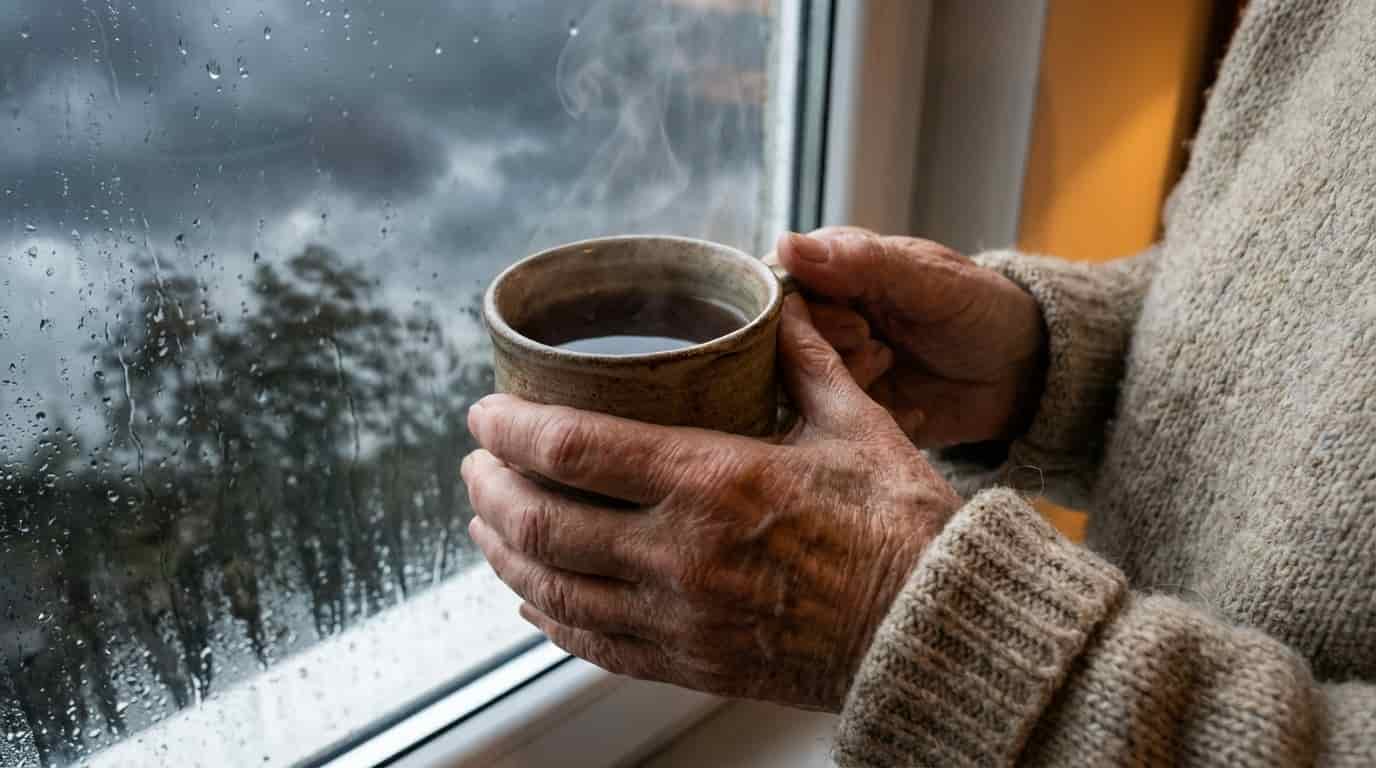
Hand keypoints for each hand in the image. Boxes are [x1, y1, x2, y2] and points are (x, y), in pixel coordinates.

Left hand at [461, 296, 960, 710]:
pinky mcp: (690, 663)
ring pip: (553, 587)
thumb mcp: (856, 423)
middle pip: (541, 521)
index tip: (481, 414)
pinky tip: (532, 594)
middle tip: (474, 465)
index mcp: (714, 479)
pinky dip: (548, 615)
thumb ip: (805, 360)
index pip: (573, 449)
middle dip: (489, 489)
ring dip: (504, 551)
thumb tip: (783, 304)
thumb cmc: (902, 526)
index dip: (509, 430)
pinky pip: (593, 643)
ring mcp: (679, 617)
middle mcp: (680, 552)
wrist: (931, 632)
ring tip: (484, 522)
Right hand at [774, 227, 1045, 447]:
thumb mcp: (928, 281)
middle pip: (778, 343)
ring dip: (846, 384)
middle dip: (826, 350)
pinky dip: (869, 419)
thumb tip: (786, 245)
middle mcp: (821, 321)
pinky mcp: (848, 413)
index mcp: (831, 273)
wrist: (1022, 373)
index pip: (774, 290)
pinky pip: (832, 426)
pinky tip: (908, 407)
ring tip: (890, 369)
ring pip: (798, 387)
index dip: (798, 311)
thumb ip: (861, 264)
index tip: (854, 323)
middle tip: (875, 346)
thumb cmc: (979, 309)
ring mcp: (832, 369)